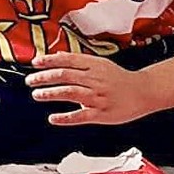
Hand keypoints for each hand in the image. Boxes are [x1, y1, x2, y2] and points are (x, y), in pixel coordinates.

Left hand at [26, 52, 158, 125]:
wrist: (143, 91)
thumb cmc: (120, 78)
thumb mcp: (100, 63)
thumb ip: (78, 61)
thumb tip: (56, 55)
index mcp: (94, 65)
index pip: (67, 60)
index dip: (49, 61)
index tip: (34, 63)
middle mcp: (95, 79)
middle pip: (65, 76)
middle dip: (45, 77)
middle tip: (30, 80)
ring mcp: (98, 97)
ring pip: (70, 93)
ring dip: (51, 94)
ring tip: (37, 94)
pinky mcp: (102, 114)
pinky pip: (81, 116)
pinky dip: (66, 117)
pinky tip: (53, 118)